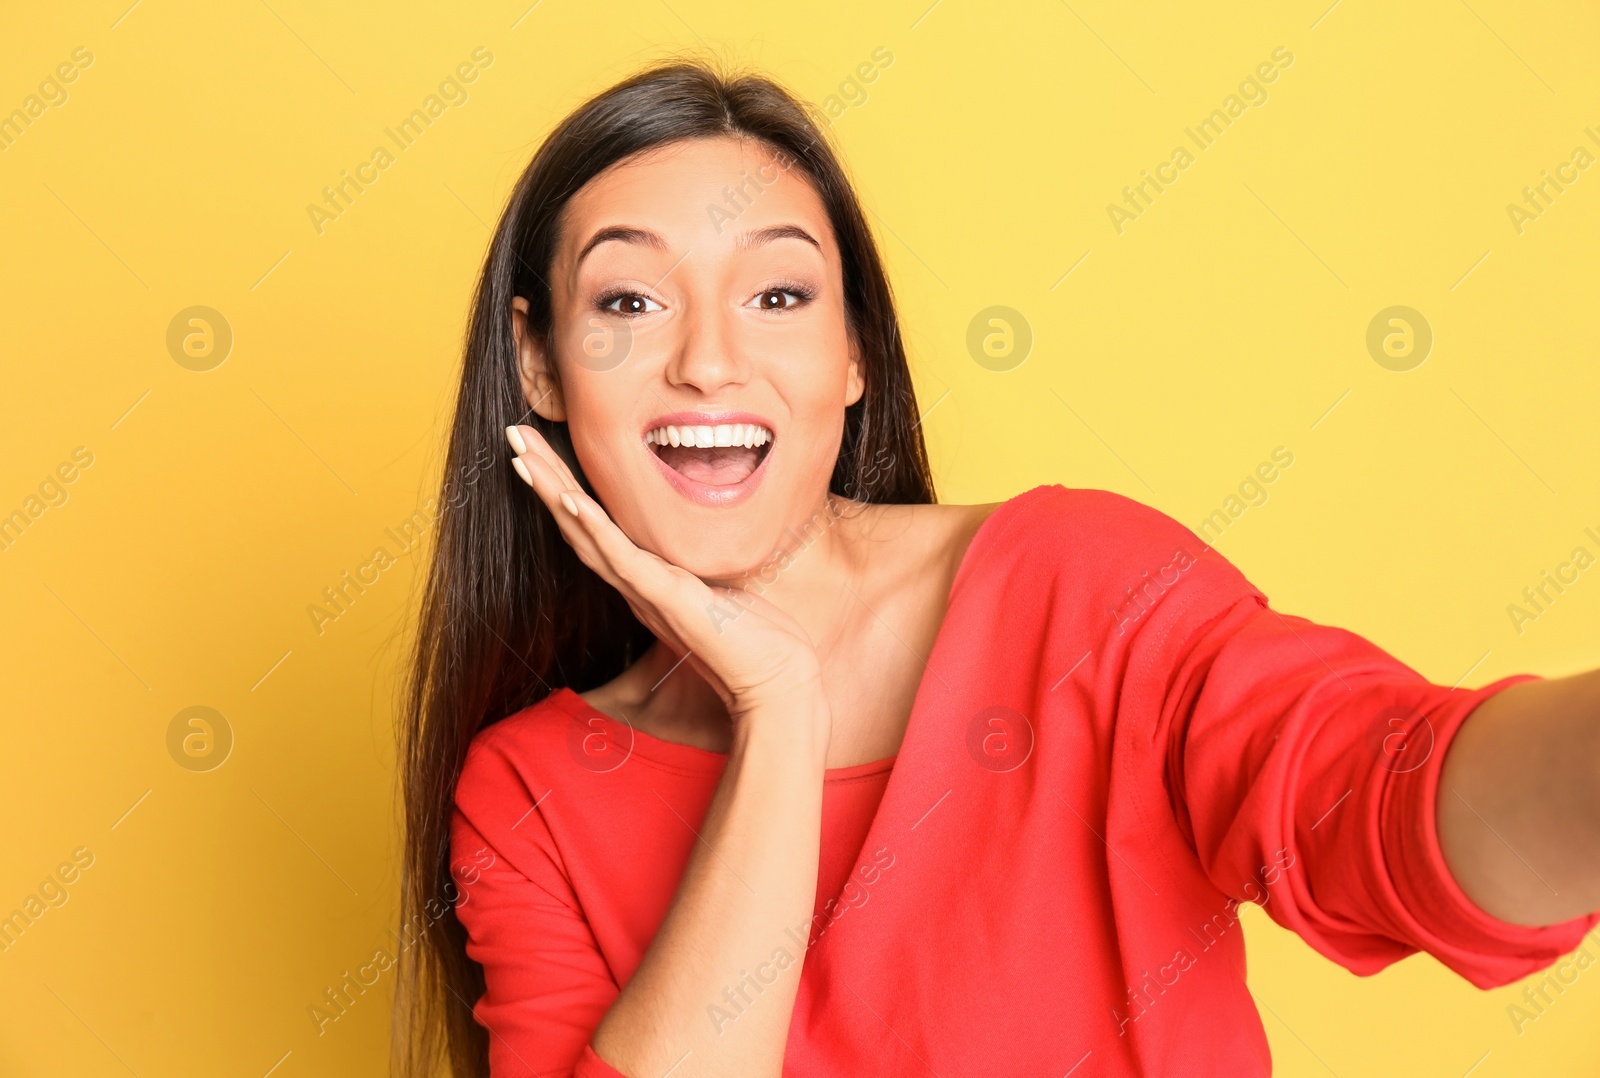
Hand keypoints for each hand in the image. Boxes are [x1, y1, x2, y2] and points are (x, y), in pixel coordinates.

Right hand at [504, 424, 822, 715]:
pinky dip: (594, 527)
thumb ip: (693, 570)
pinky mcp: (666, 596)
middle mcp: (634, 584)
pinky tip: (571, 499)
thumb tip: (695, 552)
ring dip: (553, 492)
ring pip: (586, 534)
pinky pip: (622, 558)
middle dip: (543, 478)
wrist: (772, 680)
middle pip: (575, 524)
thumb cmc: (750, 638)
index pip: (592, 527)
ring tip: (524, 456)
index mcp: (643, 579)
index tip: (539, 451)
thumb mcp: (715, 589)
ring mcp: (646, 590)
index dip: (562, 488)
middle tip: (513, 436)